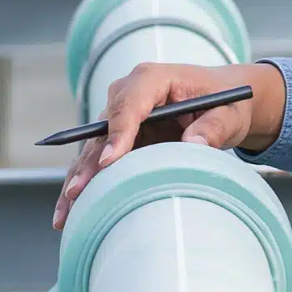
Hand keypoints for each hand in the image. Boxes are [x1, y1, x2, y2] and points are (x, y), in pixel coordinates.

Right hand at [50, 62, 286, 229]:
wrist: (223, 101)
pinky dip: (84, 183)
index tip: (111, 162)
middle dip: (90, 163)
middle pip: (102, 130)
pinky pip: (98, 160)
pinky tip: (69, 210)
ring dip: (78, 180)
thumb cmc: (226, 102)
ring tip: (63, 213)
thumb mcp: (228, 113)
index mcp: (152, 78)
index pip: (129, 104)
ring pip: (92, 148)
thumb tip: (194, 145)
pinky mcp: (120, 136)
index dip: (118, 133)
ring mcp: (120, 115)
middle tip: (77, 192)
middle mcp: (128, 93)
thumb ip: (212, 128)